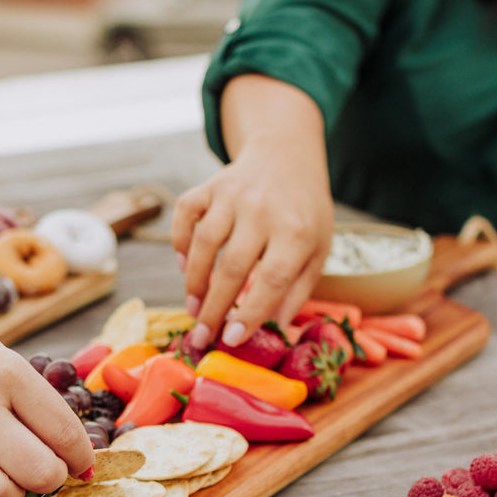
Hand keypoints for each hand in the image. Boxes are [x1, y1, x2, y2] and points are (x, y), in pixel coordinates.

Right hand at [0, 316, 94, 496]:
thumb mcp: (9, 364)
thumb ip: (42, 406)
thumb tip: (79, 457)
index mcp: (9, 377)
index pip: (66, 434)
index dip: (82, 458)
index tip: (80, 464)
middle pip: (39, 471)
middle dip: (52, 479)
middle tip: (43, 470)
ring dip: (10, 495)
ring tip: (6, 479)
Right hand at [172, 137, 332, 349]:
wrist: (288, 157)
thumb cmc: (304, 214)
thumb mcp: (317, 251)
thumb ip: (296, 291)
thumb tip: (273, 332)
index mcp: (297, 231)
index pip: (272, 278)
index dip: (251, 312)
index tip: (232, 339)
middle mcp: (263, 210)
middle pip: (233, 267)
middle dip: (214, 309)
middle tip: (202, 338)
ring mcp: (233, 194)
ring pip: (204, 243)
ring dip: (194, 282)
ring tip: (194, 309)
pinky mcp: (210, 186)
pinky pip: (185, 214)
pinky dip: (179, 242)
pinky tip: (184, 265)